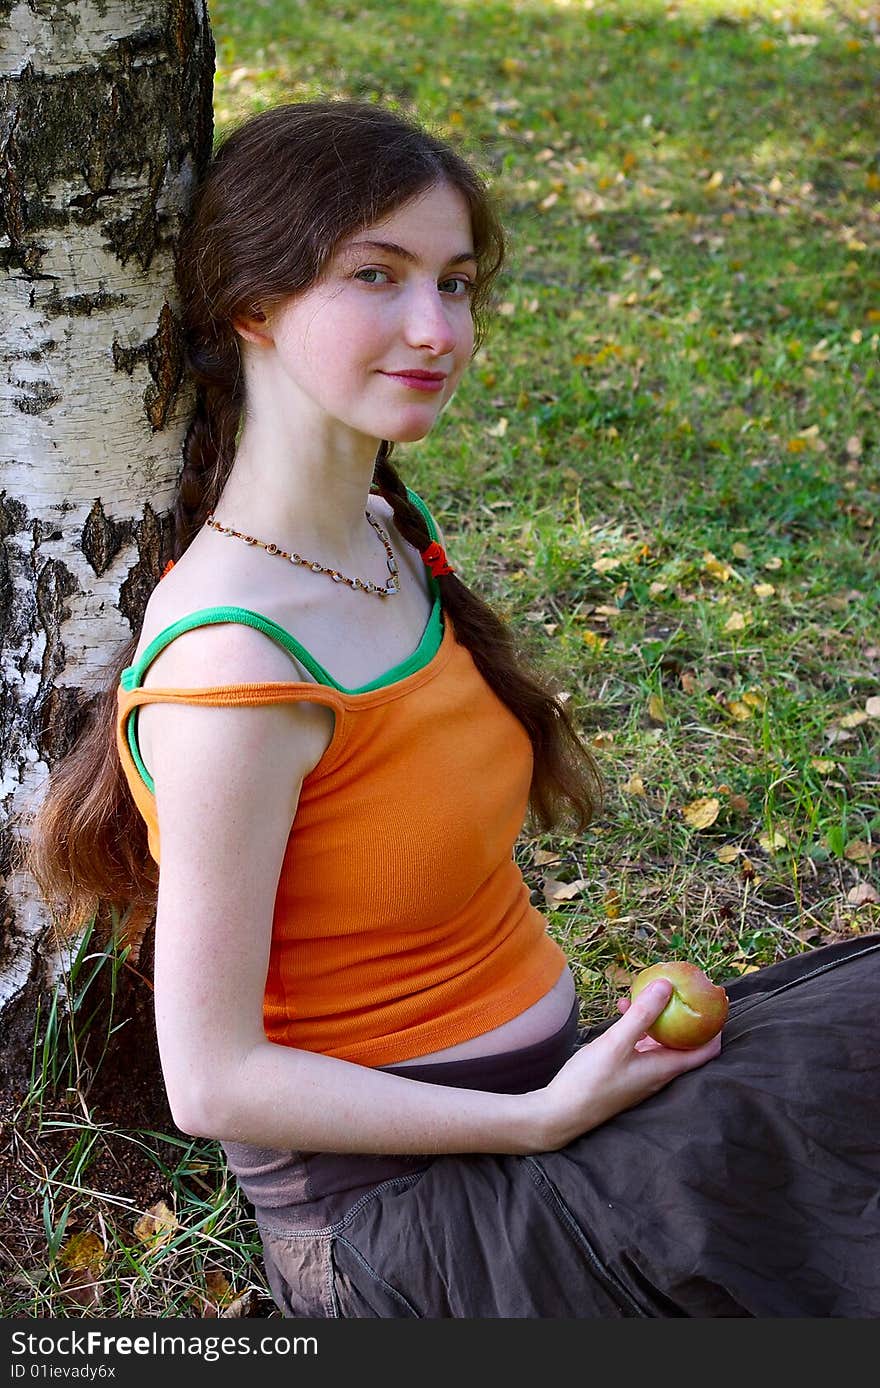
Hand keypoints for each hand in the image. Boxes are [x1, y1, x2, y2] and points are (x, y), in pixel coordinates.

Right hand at [529, 979, 721, 1150]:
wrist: (559, 1114)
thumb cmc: (591, 1082)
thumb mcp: (616, 1043)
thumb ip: (642, 1015)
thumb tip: (666, 985)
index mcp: (664, 1068)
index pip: (706, 1050)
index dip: (715, 1026)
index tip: (715, 1001)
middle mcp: (658, 1073)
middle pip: (685, 1042)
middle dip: (685, 1014)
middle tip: (683, 988)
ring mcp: (641, 1074)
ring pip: (660, 1041)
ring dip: (658, 1017)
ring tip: (646, 991)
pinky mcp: (625, 1072)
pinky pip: (641, 1045)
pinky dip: (638, 1026)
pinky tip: (623, 1010)